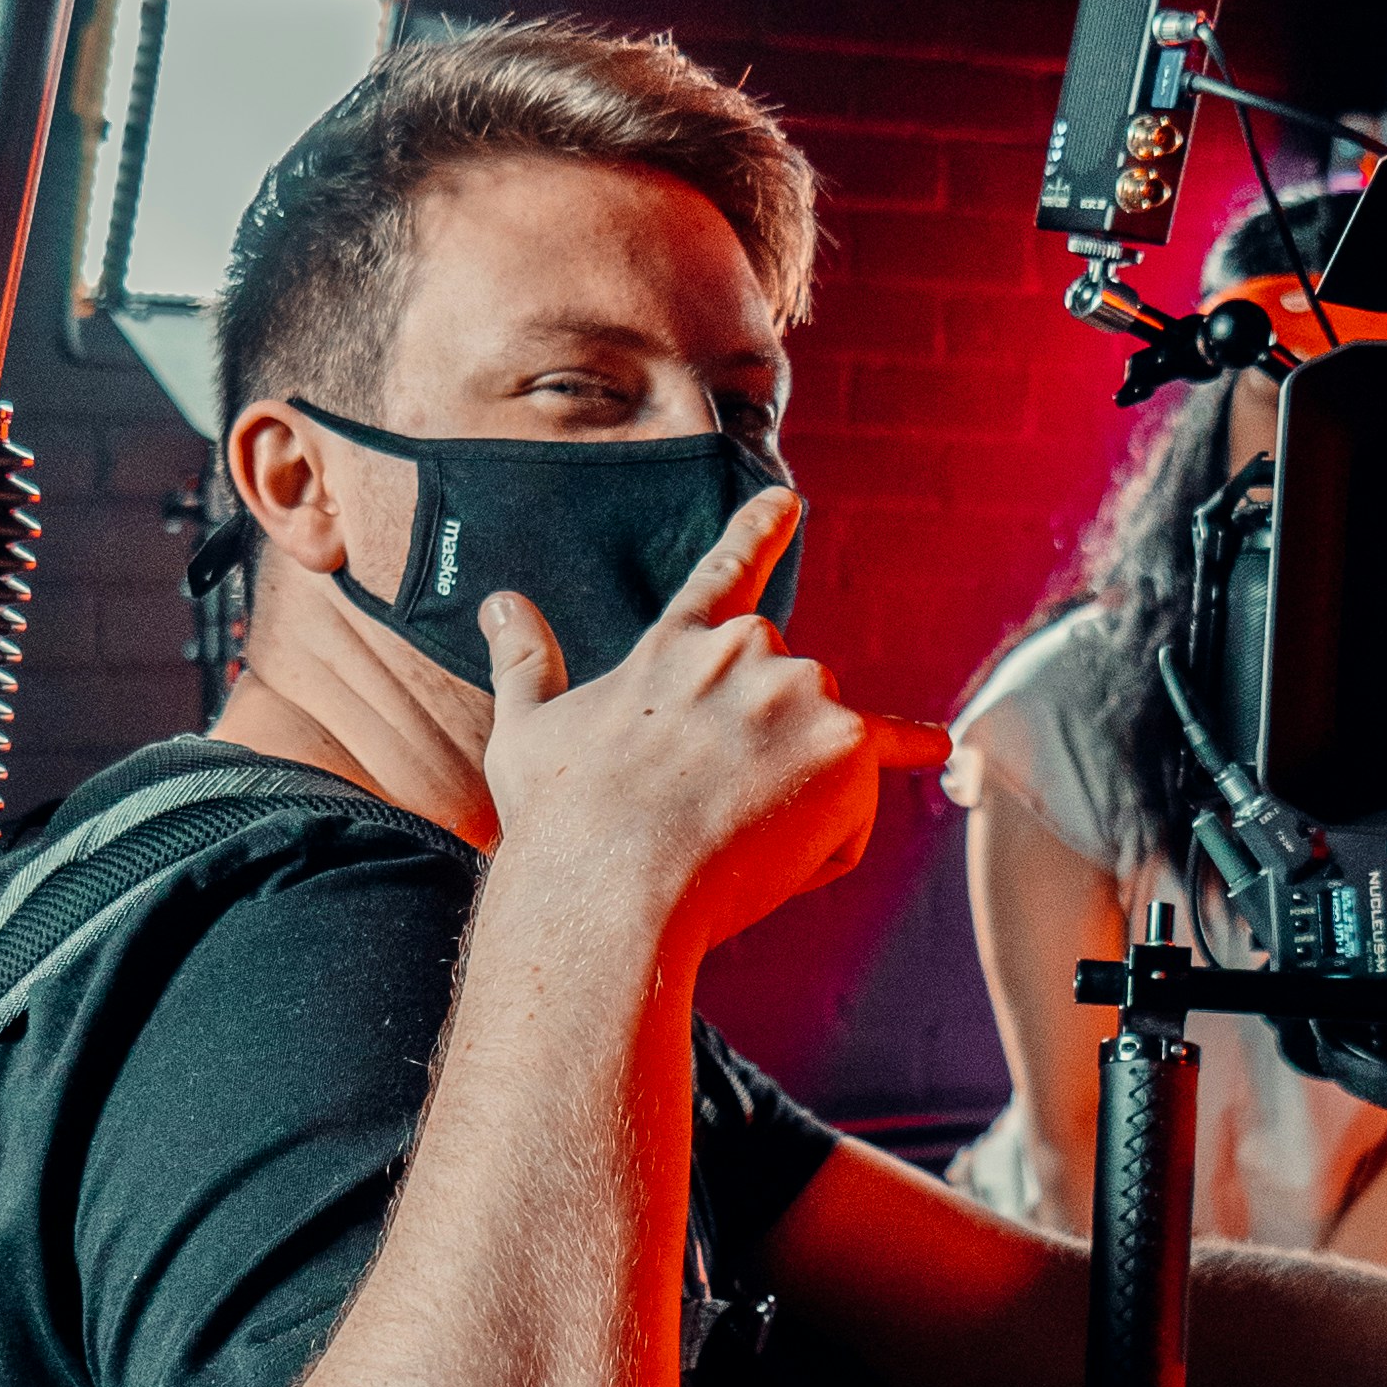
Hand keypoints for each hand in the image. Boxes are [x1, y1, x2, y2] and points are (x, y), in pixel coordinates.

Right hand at [480, 483, 944, 958]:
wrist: (611, 885)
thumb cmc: (561, 820)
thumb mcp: (526, 732)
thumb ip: (523, 660)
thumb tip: (498, 602)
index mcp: (676, 647)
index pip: (724, 576)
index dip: (757, 533)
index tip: (787, 502)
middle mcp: (746, 651)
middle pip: (788, 703)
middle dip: (767, 758)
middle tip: (702, 818)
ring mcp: (801, 692)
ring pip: (825, 757)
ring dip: (793, 802)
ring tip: (726, 842)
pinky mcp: (846, 744)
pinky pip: (863, 794)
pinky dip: (867, 801)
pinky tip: (887, 784)